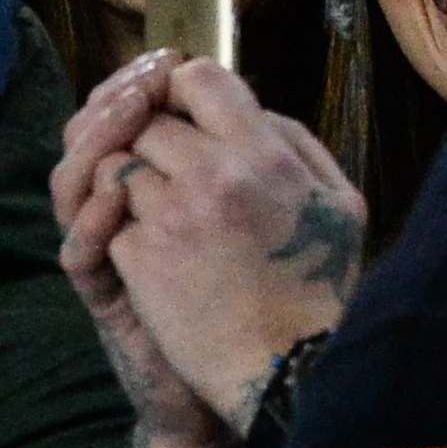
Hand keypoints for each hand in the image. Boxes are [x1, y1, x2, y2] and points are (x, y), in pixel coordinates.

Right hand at [52, 55, 234, 447]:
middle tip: (144, 79)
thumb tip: (257, 108)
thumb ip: (253, 167)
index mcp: (158, 184)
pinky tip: (115, 197)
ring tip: (129, 118)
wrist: (248, 382)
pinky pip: (77, 252)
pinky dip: (91, 222)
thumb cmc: (258, 293)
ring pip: (70, 183)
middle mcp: (123, 210)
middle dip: (113, 99)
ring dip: (94, 145)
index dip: (141, 81)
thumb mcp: (264, 217)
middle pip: (89, 136)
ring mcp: (109, 252)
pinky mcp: (105, 297)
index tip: (170, 58)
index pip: (128, 115)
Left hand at [103, 59, 364, 425]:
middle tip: (163, 164)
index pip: (199, 76)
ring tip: (151, 205)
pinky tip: (145, 247)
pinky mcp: (140, 259)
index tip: (181, 108)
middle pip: (148, 120)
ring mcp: (170, 217)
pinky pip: (107, 218)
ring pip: (117, 166)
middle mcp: (212, 174)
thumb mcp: (339, 204)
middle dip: (150, 139)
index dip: (181, 87)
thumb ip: (296, 144)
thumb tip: (254, 111)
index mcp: (263, 152)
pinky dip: (118, 227)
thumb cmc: (319, 287)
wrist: (286, 371)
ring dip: (127, 181)